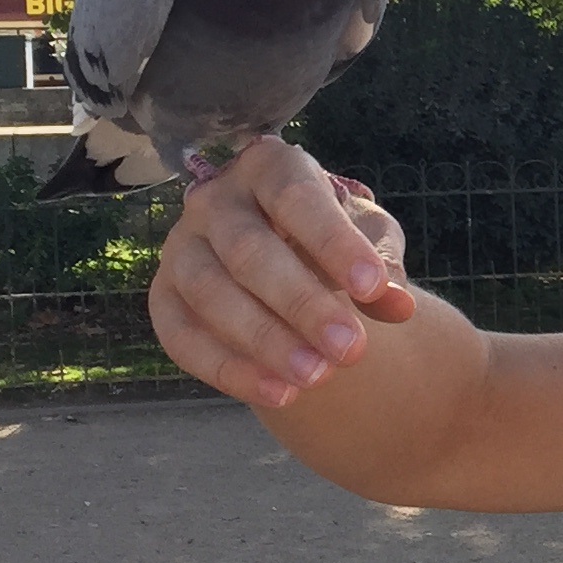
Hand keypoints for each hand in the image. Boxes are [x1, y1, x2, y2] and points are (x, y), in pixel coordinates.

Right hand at [149, 141, 413, 408]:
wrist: (289, 261)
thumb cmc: (334, 242)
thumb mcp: (369, 242)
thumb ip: (383, 266)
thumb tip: (398, 304)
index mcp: (269, 167)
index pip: (296, 197)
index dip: (333, 243)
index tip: (373, 288)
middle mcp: (214, 199)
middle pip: (248, 250)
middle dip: (302, 304)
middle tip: (351, 350)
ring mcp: (180, 247)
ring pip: (211, 294)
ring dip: (265, 341)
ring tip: (317, 377)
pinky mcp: (163, 298)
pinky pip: (182, 337)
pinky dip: (231, 370)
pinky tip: (280, 395)